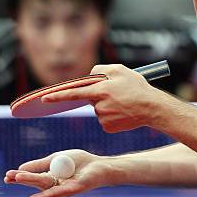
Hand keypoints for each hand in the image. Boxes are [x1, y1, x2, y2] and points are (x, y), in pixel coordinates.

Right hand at [4, 149, 113, 196]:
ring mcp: (61, 188)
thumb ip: (40, 164)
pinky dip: (43, 195)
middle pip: (35, 181)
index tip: (7, 175)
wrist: (99, 165)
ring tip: (17, 177)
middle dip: (21, 179)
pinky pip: (56, 192)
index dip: (20, 176)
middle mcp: (53, 185)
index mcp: (49, 176)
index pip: (32, 176)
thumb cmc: (79, 162)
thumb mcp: (56, 158)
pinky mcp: (71, 189)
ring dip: (30, 180)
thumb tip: (20, 169)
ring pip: (43, 184)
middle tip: (8, 177)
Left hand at [42, 64, 166, 132]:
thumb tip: (88, 76)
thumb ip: (101, 69)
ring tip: (124, 103)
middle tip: (112, 94)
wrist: (153, 108)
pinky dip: (112, 116)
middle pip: (90, 99)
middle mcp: (100, 105)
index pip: (74, 92)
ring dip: (107, 105)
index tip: (43, 99)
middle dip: (96, 96)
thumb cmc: (137, 88)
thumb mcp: (121, 70)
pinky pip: (104, 120)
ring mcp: (103, 118)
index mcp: (101, 90)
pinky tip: (124, 113)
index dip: (58, 95)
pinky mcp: (108, 128)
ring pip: (98, 109)